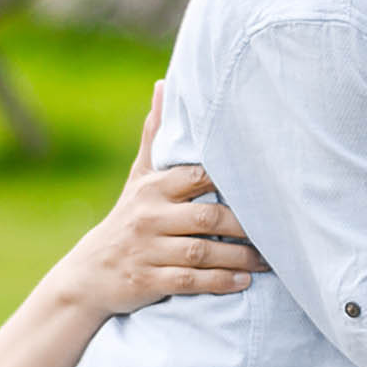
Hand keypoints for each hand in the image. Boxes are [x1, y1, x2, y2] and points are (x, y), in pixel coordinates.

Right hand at [61, 86, 266, 318]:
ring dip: (238, 257)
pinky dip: (219, 282)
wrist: (90, 273)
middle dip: (244, 225)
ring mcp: (147, 250)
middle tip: (276, 231)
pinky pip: (190, 281)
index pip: (197, 176)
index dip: (231, 180)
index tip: (266, 185)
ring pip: (201, 251)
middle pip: (206, 216)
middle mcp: (148, 217)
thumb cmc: (127, 218)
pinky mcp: (147, 281)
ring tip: (266, 261)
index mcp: (152, 188)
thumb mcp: (138, 177)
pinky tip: (243, 282)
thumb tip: (164, 84)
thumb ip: (155, 135)